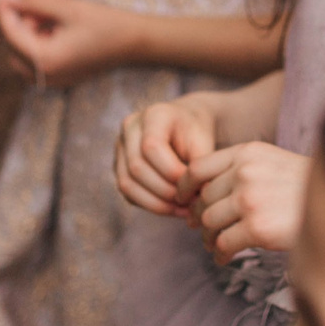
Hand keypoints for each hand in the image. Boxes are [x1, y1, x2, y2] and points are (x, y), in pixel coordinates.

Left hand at [0, 0, 145, 87]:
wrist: (132, 41)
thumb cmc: (102, 21)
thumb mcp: (67, 6)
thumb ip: (34, 0)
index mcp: (46, 58)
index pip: (10, 34)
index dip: (5, 12)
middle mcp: (46, 76)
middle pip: (11, 49)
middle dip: (15, 26)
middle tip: (28, 5)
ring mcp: (53, 82)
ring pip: (20, 58)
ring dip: (24, 37)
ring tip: (42, 17)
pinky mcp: (59, 80)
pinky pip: (34, 64)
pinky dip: (35, 47)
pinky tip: (51, 30)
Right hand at [116, 95, 219, 218]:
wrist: (186, 125)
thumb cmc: (197, 133)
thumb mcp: (204, 142)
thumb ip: (201, 165)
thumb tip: (202, 194)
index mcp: (153, 115)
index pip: (152, 147)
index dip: (172, 172)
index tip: (194, 186)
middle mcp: (130, 128)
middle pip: (137, 167)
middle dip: (164, 191)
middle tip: (189, 203)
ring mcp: (120, 147)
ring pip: (127, 183)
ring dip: (156, 203)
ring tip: (182, 210)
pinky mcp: (119, 166)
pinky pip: (127, 192)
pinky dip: (149, 204)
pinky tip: (172, 208)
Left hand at [185, 142, 309, 259]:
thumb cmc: (304, 187)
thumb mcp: (272, 162)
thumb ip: (242, 169)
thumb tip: (203, 192)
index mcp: (248, 153)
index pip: (198, 167)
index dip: (184, 187)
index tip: (182, 200)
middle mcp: (245, 172)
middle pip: (203, 199)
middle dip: (199, 217)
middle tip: (203, 229)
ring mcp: (250, 200)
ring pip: (209, 222)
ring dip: (208, 238)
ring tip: (216, 245)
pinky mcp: (257, 228)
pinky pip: (223, 244)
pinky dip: (220, 254)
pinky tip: (225, 258)